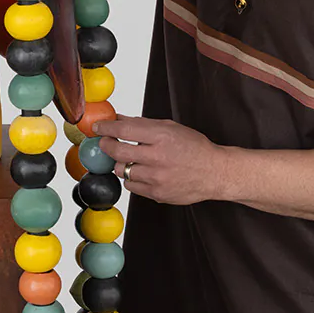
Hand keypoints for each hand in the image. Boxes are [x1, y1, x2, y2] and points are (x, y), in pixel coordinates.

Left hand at [93, 117, 224, 204]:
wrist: (215, 173)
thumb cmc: (194, 148)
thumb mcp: (171, 128)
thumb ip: (142, 124)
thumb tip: (118, 118)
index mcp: (162, 136)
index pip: (124, 129)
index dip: (106, 128)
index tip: (98, 128)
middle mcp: (158, 157)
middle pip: (117, 151)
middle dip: (106, 145)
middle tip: (104, 142)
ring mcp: (157, 178)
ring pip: (121, 170)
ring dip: (121, 163)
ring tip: (130, 158)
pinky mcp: (157, 194)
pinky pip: (131, 185)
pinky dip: (132, 178)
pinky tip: (141, 172)